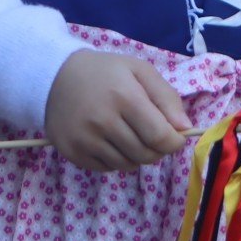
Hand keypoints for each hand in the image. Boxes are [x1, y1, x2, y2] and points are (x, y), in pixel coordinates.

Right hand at [44, 50, 192, 171]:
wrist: (55, 76)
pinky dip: (115, 160)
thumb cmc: (105, 72)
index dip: (174, 142)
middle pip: (145, 154)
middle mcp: (103, 121)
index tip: (175, 137)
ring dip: (136, 155)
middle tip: (152, 135)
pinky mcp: (72, 152)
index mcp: (124, 97)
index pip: (160, 137)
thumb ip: (166, 97)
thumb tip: (185, 128)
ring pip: (127, 165)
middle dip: (157, 150)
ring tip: (130, 135)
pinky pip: (106, 169)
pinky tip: (110, 141)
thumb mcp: (139, 70)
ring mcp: (85, 139)